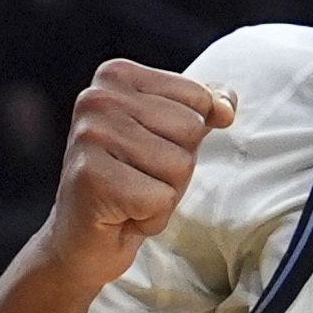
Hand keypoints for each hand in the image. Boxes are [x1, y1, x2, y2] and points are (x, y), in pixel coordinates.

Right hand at [38, 59, 237, 291]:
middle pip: (191, 130)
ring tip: (132, 195)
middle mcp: (96, 98)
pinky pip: (160, 198)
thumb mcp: (174, 135)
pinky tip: (123, 213)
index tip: (151, 151)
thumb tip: (226, 106)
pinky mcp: (89, 177)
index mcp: (115, 75)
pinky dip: (151, 217)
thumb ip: (204, 108)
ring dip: (165, 193)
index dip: (188, 137)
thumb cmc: (133, 180)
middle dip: (179, 167)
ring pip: (179, 165)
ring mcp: (89, 136)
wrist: (85, 237)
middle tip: (140, 178)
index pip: (197, 98)